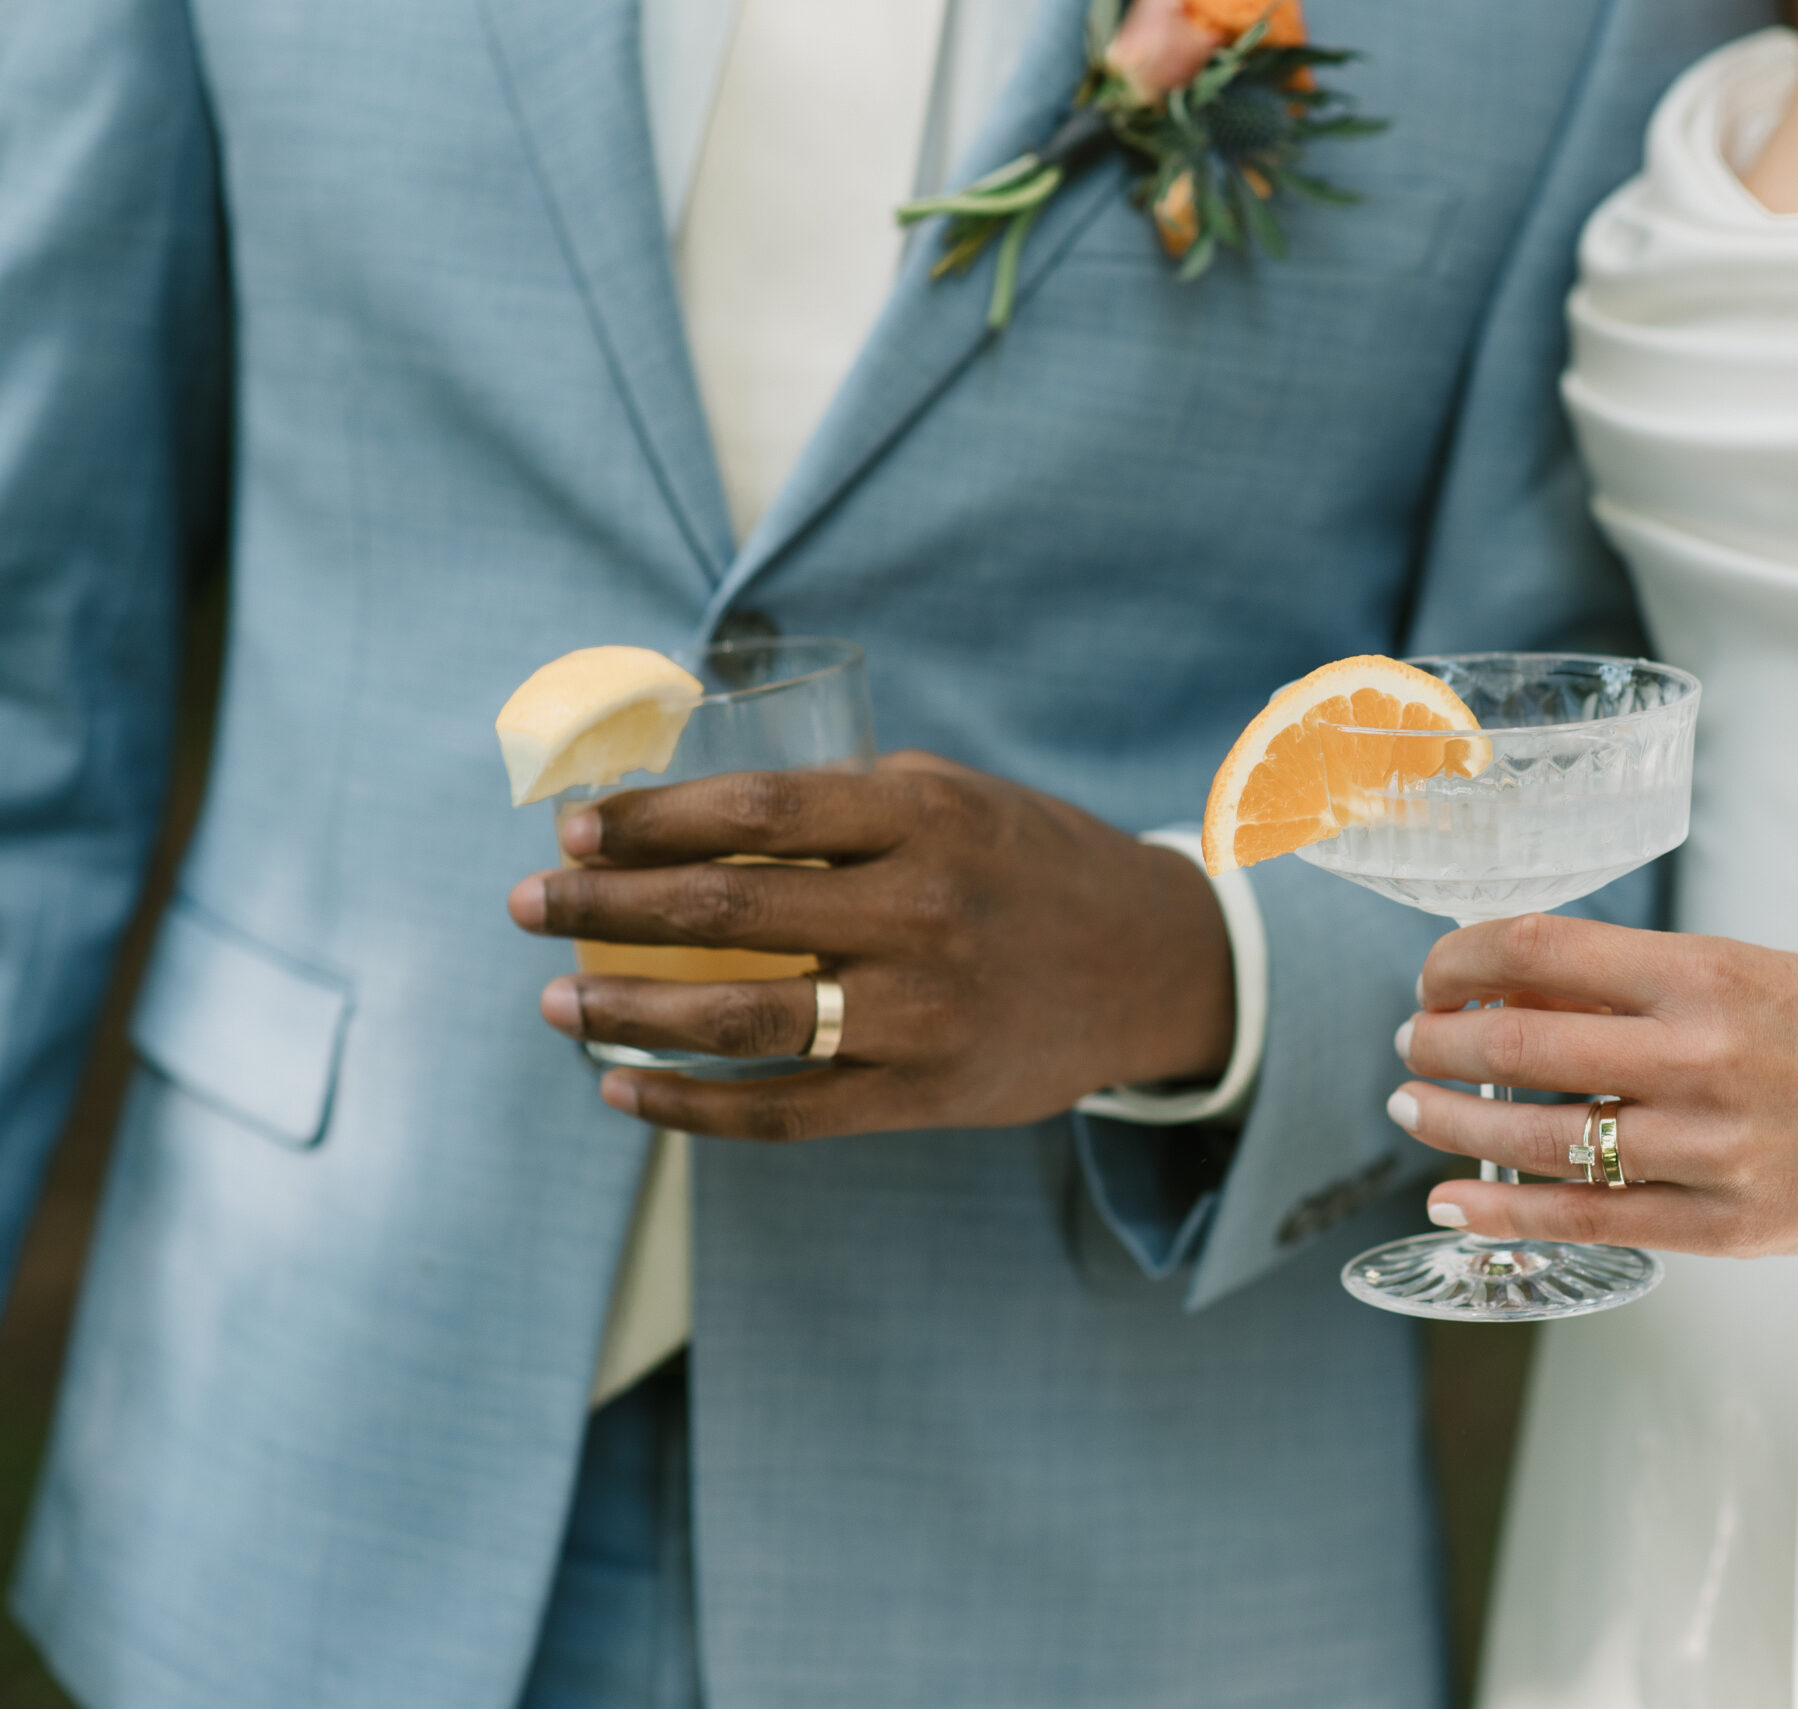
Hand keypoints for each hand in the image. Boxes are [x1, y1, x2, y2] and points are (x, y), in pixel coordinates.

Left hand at [506, 753, 1233, 1140]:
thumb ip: (850, 802)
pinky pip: (786, 1114)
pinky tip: (623, 1089)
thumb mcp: (961, 797)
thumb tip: (700, 810)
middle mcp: (924, 914)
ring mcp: (925, 1014)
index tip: (575, 831)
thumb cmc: (1034, 865)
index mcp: (926, 820)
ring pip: (745, 1022)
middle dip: (604, 910)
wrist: (1154, 966)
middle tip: (527, 907)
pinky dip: (691, 1108)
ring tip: (557, 1004)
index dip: (648, 823)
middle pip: (727, 914)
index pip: (754, 815)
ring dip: (629, 1013)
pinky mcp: (927, 1097)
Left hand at [1385, 915, 1797, 1255]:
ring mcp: (1711, 1149)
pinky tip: (1453, 1201)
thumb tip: (1497, 987)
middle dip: (1438, 1042)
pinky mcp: (1725, 1227)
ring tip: (1417, 1106)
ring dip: (1452, 1122)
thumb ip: (1626, 985)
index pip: (1537, 950)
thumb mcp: (1737, 972)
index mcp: (1703, 974)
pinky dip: (1501, 1213)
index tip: (1433, 973)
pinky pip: (1586, 1221)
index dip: (1458, 958)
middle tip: (1411, 1041)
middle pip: (1518, 1046)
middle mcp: (1700, 1057)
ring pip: (1537, 1141)